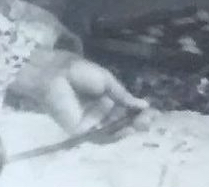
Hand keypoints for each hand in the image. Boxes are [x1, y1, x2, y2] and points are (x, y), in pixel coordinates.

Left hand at [9, 48, 151, 133]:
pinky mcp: (82, 131)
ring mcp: (90, 123)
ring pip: (113, 131)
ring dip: (128, 129)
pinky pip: (101, 136)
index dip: (137, 112)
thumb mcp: (106, 80)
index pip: (124, 109)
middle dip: (136, 122)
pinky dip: (115, 134)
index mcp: (104, 98)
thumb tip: (144, 104)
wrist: (56, 73)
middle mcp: (98, 113)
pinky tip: (127, 130)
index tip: (151, 110)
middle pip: (120, 122)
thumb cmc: (78, 71)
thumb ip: (122, 95)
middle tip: (149, 120)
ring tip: (141, 124)